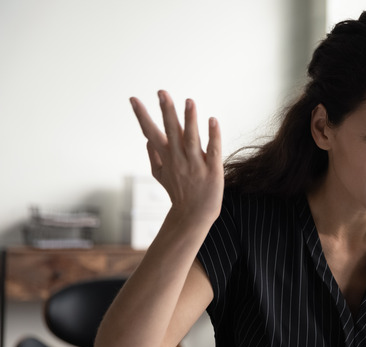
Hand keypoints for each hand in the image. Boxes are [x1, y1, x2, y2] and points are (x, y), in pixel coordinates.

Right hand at [129, 90, 223, 224]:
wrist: (193, 216)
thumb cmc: (178, 193)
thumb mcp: (160, 175)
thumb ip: (153, 156)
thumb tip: (146, 139)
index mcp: (166, 157)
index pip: (151, 133)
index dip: (142, 116)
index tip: (133, 99)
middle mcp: (179, 159)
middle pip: (171, 132)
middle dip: (166, 112)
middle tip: (162, 92)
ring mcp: (196, 164)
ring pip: (192, 139)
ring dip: (190, 120)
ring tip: (189, 101)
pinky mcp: (213, 170)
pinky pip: (213, 150)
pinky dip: (214, 135)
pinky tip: (213, 120)